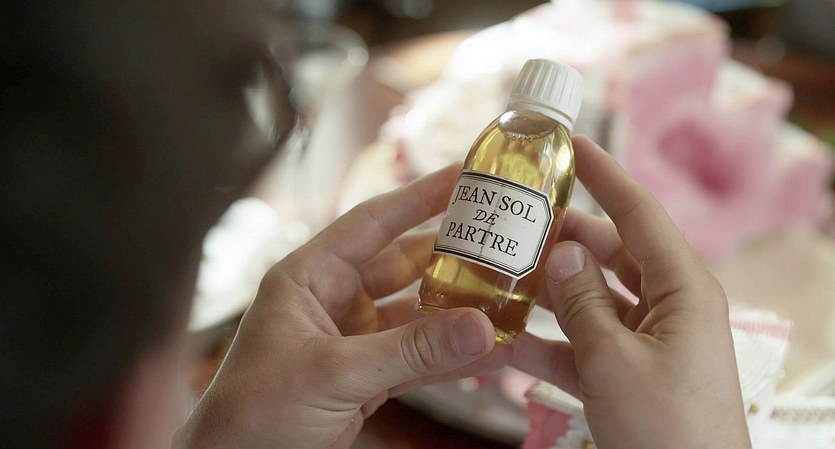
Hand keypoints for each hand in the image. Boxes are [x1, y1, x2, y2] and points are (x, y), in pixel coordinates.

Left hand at [176, 166, 510, 448]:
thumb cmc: (253, 415)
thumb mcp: (333, 374)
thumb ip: (409, 351)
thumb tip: (480, 326)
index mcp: (308, 278)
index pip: (371, 223)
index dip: (418, 198)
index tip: (462, 177)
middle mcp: (331, 301)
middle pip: (402, 266)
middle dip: (450, 256)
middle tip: (500, 239)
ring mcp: (351, 341)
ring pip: (415, 316)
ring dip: (456, 311)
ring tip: (506, 297)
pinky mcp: (365, 380)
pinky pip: (416, 359)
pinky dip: (449, 357)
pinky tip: (487, 350)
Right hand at [512, 136, 750, 448]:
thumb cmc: (667, 430)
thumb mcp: (614, 362)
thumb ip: (583, 303)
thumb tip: (561, 252)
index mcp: (682, 289)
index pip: (639, 213)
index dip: (605, 175)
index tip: (570, 145)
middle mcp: (666, 306)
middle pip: (607, 254)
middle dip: (560, 241)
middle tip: (513, 225)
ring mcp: (644, 340)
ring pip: (588, 299)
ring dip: (546, 293)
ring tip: (497, 275)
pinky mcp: (624, 372)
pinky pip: (581, 344)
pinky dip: (545, 341)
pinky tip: (502, 337)